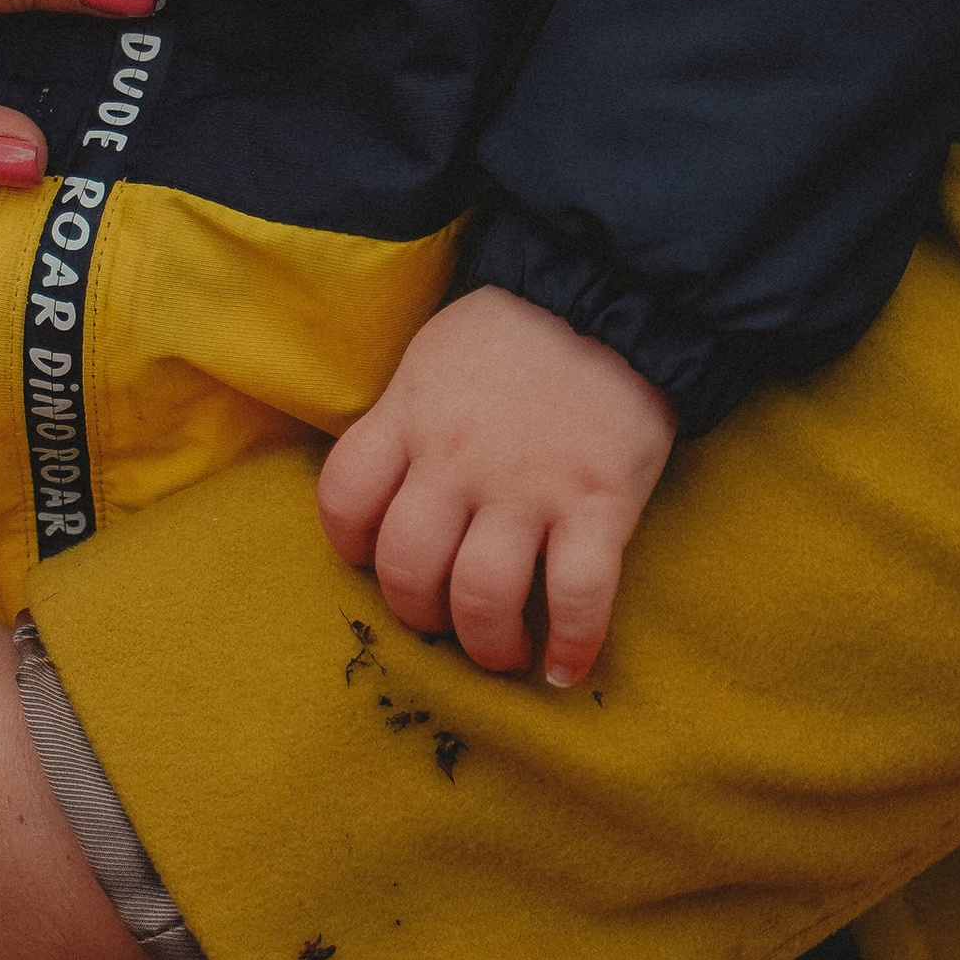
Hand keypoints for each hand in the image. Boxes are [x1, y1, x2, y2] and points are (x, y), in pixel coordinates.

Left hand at [317, 287, 677, 685]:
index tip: (375, 558)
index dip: (350, 546)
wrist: (615, 290)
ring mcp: (530, 488)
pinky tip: (566, 669)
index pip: (344, 501)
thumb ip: (404, 420)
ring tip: (502, 649)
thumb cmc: (516, 327)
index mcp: (410, 418)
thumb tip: (388, 485)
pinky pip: (579, 597)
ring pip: (481, 597)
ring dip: (486, 643)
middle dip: (417, 612)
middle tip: (441, 618)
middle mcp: (458, 461)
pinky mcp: (600, 505)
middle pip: (406, 568)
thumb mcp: (432, 358)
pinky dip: (573, 646)